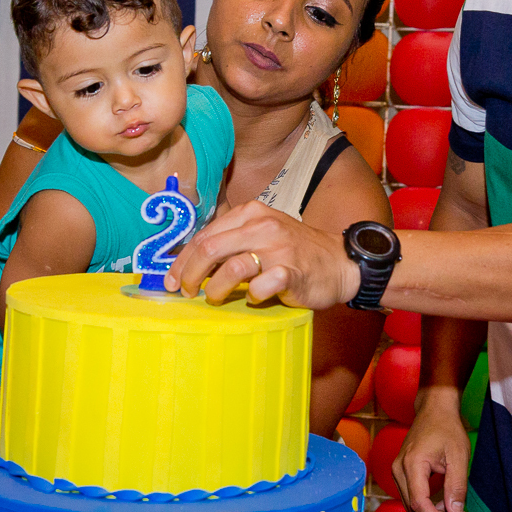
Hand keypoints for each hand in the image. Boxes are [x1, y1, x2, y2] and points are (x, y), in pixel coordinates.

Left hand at [165, 201, 360, 308]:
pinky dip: (250, 296)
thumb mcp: (262, 233)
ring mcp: (278, 248)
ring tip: (214, 297)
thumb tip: (190, 259)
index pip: (205, 235)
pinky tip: (251, 298)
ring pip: (230, 268)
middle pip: (210, 248)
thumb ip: (232, 240)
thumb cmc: (295, 250)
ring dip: (214, 288)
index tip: (172, 278)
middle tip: (185, 291)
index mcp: (251, 213)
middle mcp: (263, 226)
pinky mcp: (291, 272)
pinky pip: (260, 286)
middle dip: (190, 274)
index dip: (182, 259)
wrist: (339, 262)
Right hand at [393, 402, 470, 511]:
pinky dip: (426, 506)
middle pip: (412, 507)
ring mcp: (398, 471)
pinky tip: (443, 506)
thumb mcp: (458, 456)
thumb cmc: (446, 428)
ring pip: (410, 504)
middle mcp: (399, 469)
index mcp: (412, 464)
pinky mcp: (401, 472)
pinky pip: (410, 496)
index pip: (418, 502)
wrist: (434, 409)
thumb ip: (456, 486)